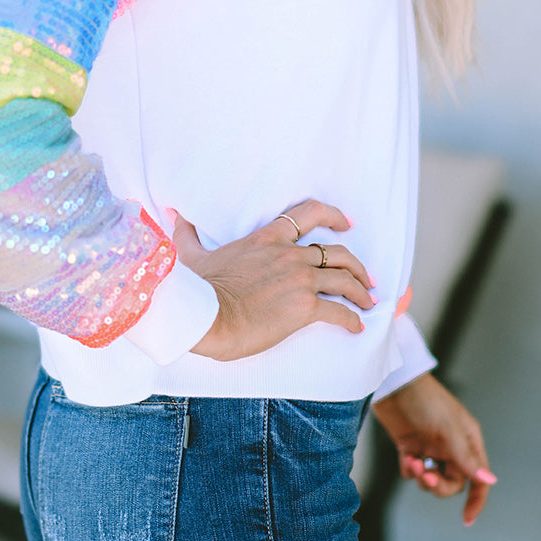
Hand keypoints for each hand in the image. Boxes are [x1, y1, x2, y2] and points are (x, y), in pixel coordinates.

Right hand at [173, 201, 375, 362]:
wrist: (204, 317)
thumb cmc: (196, 288)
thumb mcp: (190, 252)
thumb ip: (187, 232)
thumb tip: (173, 213)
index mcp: (267, 239)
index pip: (308, 214)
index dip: (333, 215)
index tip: (346, 222)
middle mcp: (290, 255)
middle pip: (337, 251)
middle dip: (356, 264)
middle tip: (366, 276)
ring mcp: (300, 281)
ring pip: (344, 279)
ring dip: (360, 290)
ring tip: (368, 301)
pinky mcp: (304, 308)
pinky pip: (339, 312)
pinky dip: (352, 319)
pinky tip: (357, 327)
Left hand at [370, 372, 496, 525]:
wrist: (393, 383)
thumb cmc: (426, 400)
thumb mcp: (448, 431)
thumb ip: (466, 458)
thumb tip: (490, 481)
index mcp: (468, 440)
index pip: (479, 477)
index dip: (476, 500)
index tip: (466, 519)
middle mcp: (452, 446)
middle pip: (453, 482)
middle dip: (440, 486)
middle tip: (427, 476)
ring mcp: (430, 446)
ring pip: (433, 478)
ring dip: (423, 478)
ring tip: (413, 463)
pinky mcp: (410, 445)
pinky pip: (413, 470)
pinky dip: (410, 471)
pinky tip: (406, 459)